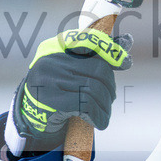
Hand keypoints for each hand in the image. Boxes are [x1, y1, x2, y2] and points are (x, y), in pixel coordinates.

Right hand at [10, 28, 132, 151]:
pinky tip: (102, 121)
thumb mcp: (73, 67)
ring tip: (105, 110)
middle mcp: (50, 60)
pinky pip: (86, 107)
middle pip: (98, 69)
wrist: (32, 113)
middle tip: (110, 96)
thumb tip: (127, 40)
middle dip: (110, 85)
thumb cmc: (59, 87)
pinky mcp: (50, 100)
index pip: (89, 40)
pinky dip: (99, 115)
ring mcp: (48, 80)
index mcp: (56, 46)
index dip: (111, 50)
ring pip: (94, 90)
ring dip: (106, 104)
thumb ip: (97, 54)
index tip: (126, 63)